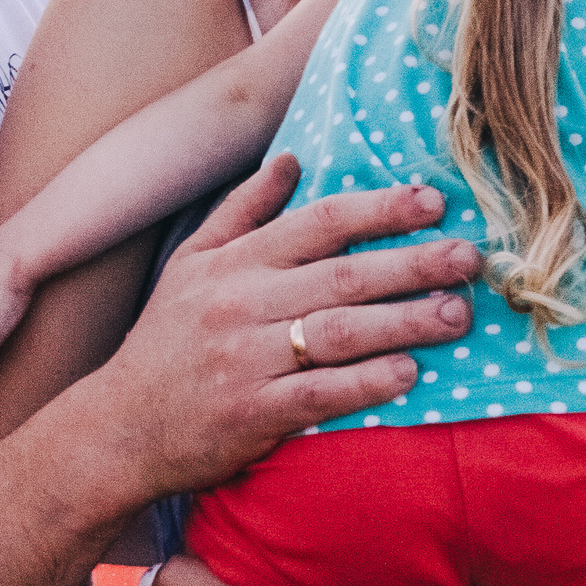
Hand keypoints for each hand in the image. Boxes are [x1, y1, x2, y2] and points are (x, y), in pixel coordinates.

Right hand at [91, 154, 482, 499]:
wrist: (116, 428)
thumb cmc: (165, 342)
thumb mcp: (190, 262)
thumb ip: (243, 209)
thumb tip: (292, 157)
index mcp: (234, 261)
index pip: (318, 222)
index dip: (378, 209)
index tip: (432, 202)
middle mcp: (242, 303)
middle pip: (342, 274)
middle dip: (412, 263)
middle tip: (470, 257)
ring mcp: (247, 358)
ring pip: (339, 331)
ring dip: (404, 321)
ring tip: (458, 315)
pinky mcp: (252, 413)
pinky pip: (319, 394)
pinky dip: (365, 383)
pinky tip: (408, 373)